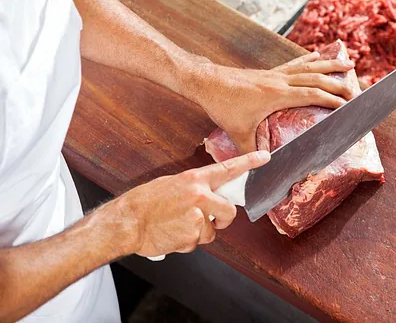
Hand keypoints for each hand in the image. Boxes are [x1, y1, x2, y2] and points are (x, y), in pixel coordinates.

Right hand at [113, 151, 269, 256]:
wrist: (126, 222)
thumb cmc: (144, 203)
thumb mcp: (170, 185)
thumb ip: (193, 189)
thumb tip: (207, 195)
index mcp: (193, 180)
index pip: (227, 169)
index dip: (248, 162)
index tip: (265, 157)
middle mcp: (199, 196)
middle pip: (229, 211)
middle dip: (223, 220)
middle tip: (211, 221)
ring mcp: (197, 216)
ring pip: (211, 231)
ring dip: (197, 234)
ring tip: (176, 226)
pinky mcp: (192, 235)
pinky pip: (196, 243)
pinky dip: (186, 243)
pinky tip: (171, 234)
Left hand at [188, 52, 355, 153]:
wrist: (206, 82)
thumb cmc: (223, 106)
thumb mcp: (238, 133)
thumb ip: (251, 153)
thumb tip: (262, 171)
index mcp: (278, 95)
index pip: (313, 95)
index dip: (332, 100)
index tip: (348, 106)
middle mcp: (281, 81)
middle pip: (317, 79)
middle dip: (339, 84)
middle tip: (357, 91)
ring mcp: (276, 74)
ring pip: (309, 66)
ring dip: (330, 65)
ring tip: (348, 63)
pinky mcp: (269, 72)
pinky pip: (294, 63)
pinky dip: (308, 59)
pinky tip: (317, 54)